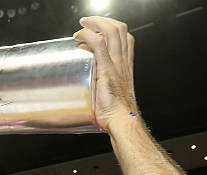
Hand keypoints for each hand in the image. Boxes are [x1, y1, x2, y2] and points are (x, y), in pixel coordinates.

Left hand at [73, 16, 137, 132]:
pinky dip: (87, 35)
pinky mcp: (106, 69)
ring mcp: (116, 64)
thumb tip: (91, 86)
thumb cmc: (117, 115)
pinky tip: (79, 37)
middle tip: (88, 23)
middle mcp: (123, 62)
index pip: (126, 38)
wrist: (122, 121)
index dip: (114, 29)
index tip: (101, 30)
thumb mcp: (113, 96)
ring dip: (94, 23)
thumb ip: (104, 87)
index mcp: (127, 67)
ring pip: (110, 31)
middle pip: (119, 29)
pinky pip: (98, 43)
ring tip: (82, 26)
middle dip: (102, 20)